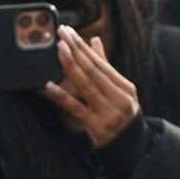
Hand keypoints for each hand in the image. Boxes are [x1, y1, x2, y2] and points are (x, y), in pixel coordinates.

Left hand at [42, 26, 140, 147]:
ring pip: (86, 86)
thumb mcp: (119, 90)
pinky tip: (50, 86)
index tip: (69, 33)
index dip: (83, 47)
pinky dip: (62, 97)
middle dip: (76, 51)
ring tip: (59, 50)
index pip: (101, 63)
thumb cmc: (120, 113)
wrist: (129, 146)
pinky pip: (76, 109)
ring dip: (71, 66)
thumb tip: (95, 40)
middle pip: (94, 71)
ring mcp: (108, 113)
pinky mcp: (96, 126)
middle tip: (61, 35)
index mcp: (125, 87)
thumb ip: (105, 66)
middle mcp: (119, 99)